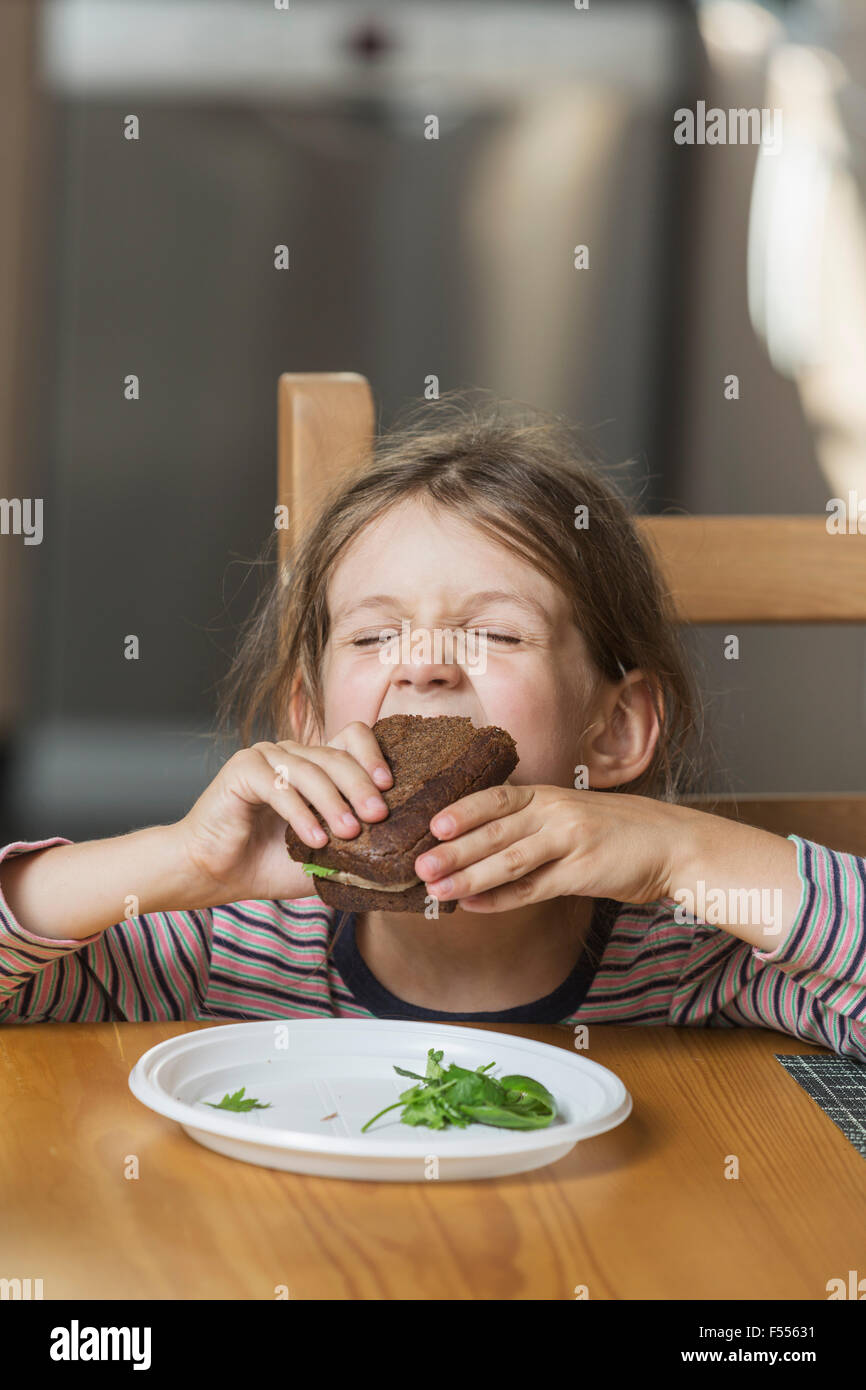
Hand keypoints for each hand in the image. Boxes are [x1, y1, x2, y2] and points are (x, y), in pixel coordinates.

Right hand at [176, 722, 392, 906]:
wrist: (214, 875)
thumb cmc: (267, 865)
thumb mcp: (324, 862)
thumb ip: (356, 856)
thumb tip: (399, 864)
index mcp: (316, 767)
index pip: (353, 739)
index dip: (374, 756)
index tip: (389, 788)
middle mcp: (293, 755)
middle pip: (337, 754)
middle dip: (361, 785)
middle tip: (378, 815)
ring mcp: (266, 757)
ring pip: (310, 769)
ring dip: (333, 801)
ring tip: (348, 833)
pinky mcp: (242, 769)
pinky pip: (278, 785)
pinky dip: (300, 812)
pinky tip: (314, 838)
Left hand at [413, 785, 692, 910]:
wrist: (672, 844)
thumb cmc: (618, 831)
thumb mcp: (572, 814)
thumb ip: (532, 823)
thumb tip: (482, 843)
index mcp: (549, 795)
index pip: (496, 797)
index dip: (462, 810)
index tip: (430, 823)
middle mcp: (555, 813)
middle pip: (494, 830)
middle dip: (452, 849)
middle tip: (418, 864)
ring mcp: (569, 842)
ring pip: (508, 860)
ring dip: (468, 876)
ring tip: (436, 889)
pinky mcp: (582, 873)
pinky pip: (533, 888)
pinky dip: (501, 899)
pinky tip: (475, 907)